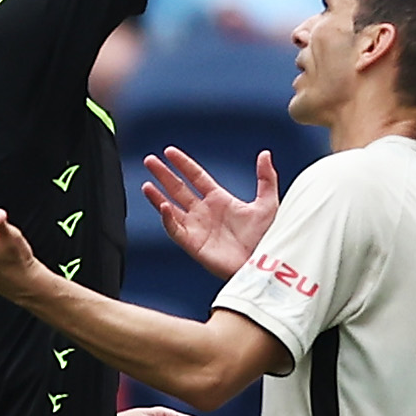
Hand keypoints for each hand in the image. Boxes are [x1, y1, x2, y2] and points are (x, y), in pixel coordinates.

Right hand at [143, 146, 278, 276]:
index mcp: (220, 200)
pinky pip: (176, 230)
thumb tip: (265, 155)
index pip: (196, 177)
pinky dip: (168, 220)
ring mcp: (198, 228)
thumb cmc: (267, 238)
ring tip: (147, 184)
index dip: (183, 164)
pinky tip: (164, 207)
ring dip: (158, 197)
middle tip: (150, 161)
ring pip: (171, 209)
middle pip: (178, 189)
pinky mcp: (194, 245)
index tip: (170, 152)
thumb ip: (266, 178)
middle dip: (164, 175)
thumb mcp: (268, 203)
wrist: (265, 263)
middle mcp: (205, 212)